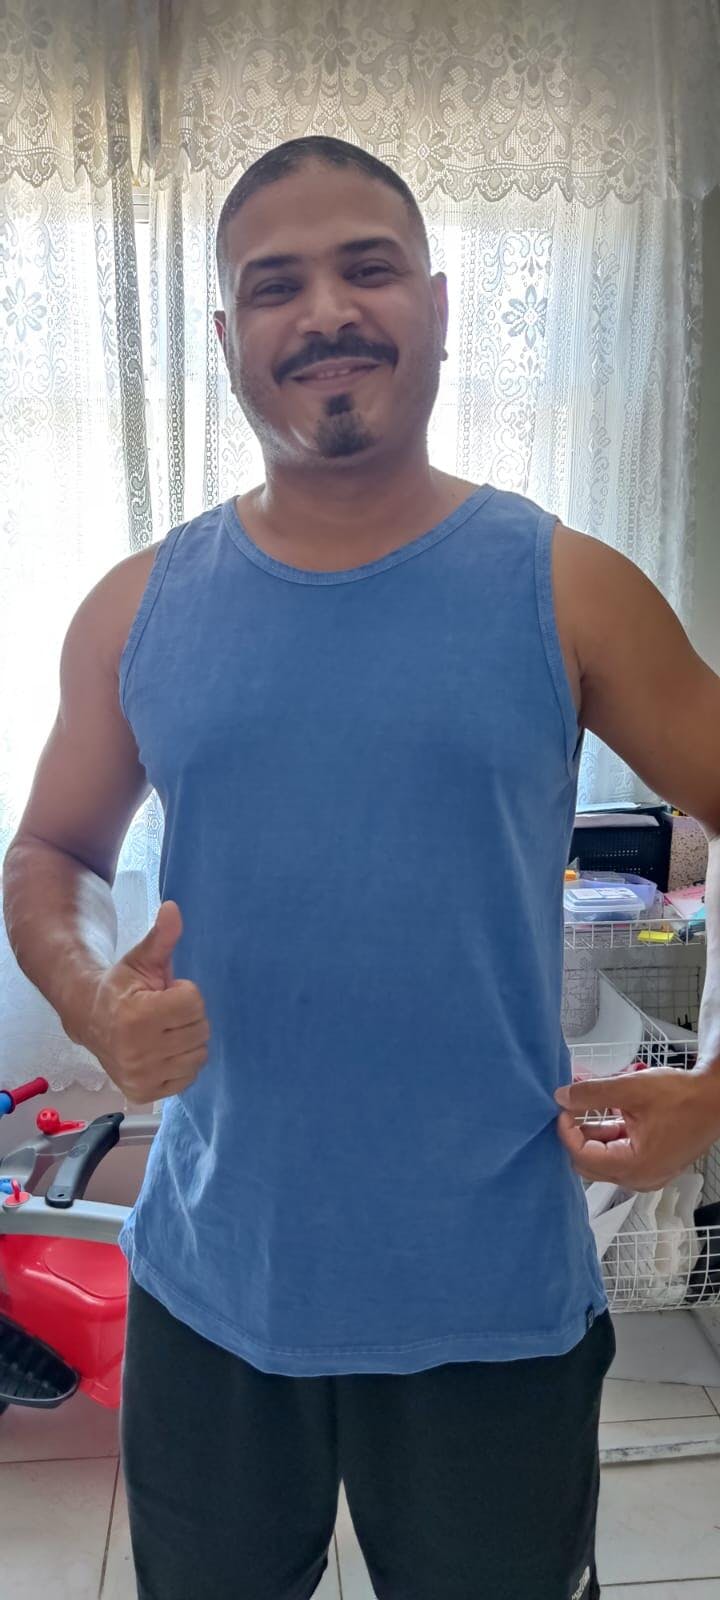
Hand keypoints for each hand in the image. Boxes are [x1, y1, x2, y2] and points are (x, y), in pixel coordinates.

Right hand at [87, 901, 209, 1102]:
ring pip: (199, 1055)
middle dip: (187, 1015)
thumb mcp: (141, 959)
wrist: (90, 1019)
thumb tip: (173, 908)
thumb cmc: (122, 986)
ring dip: (187, 1040)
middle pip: (199, 1030)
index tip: (163, 992)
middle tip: (164, 1011)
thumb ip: (161, 937)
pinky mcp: (144, 1092)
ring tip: (164, 1030)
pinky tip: (163, 1050)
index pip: (193, 1002)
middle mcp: (137, 1051)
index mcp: (136, 1016)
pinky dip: (182, 1062)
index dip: (183, 992)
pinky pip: (189, 1077)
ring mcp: (140, 1076)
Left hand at [554, 1065, 719, 1191]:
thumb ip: (593, 1094)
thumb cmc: (683, 1097)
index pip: (583, 1157)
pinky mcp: (652, 1164)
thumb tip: (562, 1097)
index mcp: (635, 1167)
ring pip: (605, 1160)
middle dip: (576, 1137)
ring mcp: (647, 1174)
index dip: (566, 1132)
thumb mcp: (631, 1089)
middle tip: (569, 1109)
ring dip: (591, 1135)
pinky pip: (620, 1156)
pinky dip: (609, 1137)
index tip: (562, 1109)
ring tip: (585, 1107)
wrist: (715, 1098)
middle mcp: (640, 1178)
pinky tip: (605, 1114)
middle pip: (590, 1164)